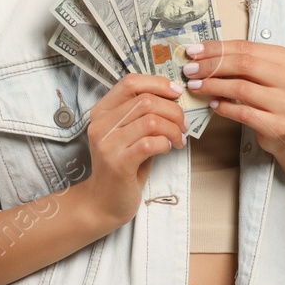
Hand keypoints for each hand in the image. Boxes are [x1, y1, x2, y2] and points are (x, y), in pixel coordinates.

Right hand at [78, 74, 187, 227]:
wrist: (104, 202)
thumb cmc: (123, 165)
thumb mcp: (129, 133)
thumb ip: (143, 113)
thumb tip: (175, 96)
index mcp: (102, 111)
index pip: (130, 82)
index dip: (158, 83)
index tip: (177, 92)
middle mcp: (100, 124)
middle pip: (145, 100)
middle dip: (173, 110)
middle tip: (183, 124)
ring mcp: (107, 144)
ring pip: (151, 120)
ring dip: (173, 128)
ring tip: (178, 139)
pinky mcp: (117, 163)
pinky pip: (149, 143)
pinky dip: (165, 143)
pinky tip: (167, 149)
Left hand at [181, 40, 284, 154]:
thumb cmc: (274, 97)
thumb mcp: (265, 74)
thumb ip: (243, 62)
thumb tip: (203, 55)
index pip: (247, 47)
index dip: (217, 48)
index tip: (195, 51)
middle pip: (244, 64)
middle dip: (212, 65)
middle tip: (191, 70)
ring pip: (242, 88)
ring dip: (213, 86)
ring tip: (196, 86)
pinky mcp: (278, 125)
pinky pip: (244, 113)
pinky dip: (224, 107)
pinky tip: (213, 104)